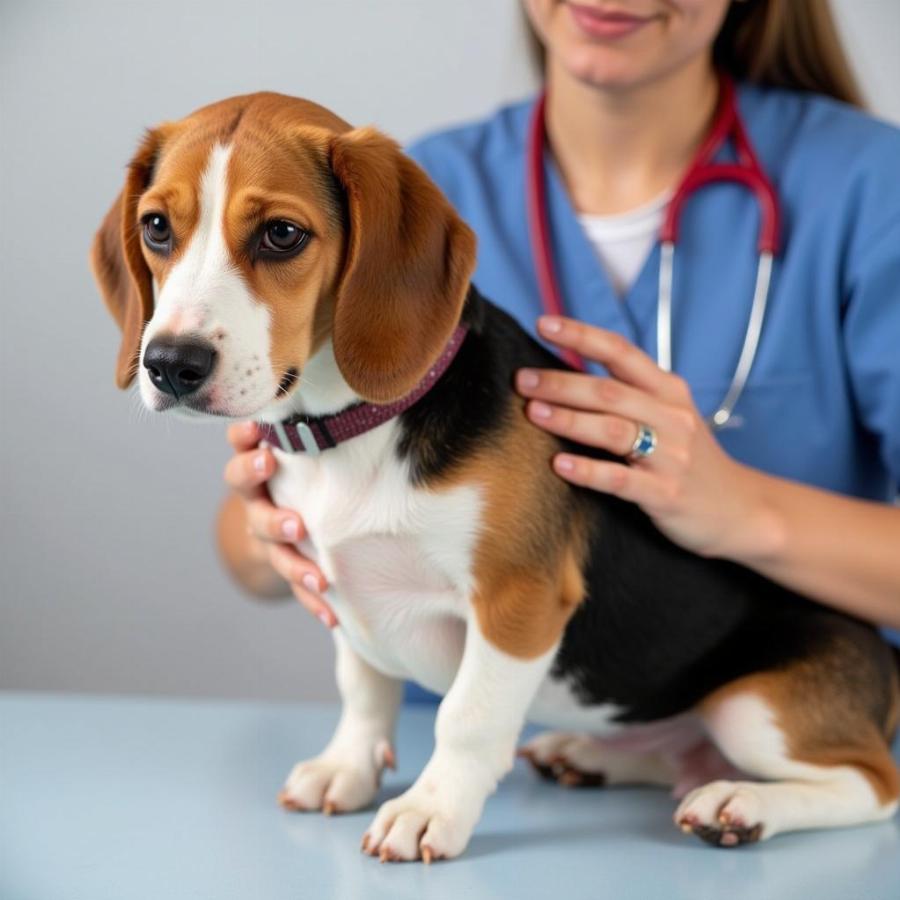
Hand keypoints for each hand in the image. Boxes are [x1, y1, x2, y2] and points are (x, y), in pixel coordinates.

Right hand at [224, 421, 337, 626]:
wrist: (307, 513)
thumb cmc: (322, 463)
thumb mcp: (321, 443)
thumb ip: (331, 426)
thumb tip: (384, 387)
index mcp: (262, 457)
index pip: (241, 447)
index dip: (245, 447)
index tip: (262, 446)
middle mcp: (258, 492)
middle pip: (249, 501)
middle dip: (271, 514)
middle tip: (296, 524)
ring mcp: (266, 529)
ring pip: (270, 548)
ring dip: (294, 564)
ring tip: (320, 577)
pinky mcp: (283, 560)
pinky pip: (294, 583)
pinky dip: (312, 599)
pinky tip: (331, 615)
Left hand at [515, 316, 770, 560]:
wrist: (741, 509)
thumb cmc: (691, 459)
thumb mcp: (670, 416)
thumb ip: (629, 394)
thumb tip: (566, 374)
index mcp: (669, 391)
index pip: (621, 352)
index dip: (582, 336)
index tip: (544, 323)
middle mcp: (671, 417)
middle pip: (609, 391)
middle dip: (561, 382)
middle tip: (522, 379)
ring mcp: (671, 457)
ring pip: (613, 430)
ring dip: (569, 419)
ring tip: (533, 412)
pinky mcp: (666, 495)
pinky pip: (621, 480)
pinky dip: (589, 471)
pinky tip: (559, 465)